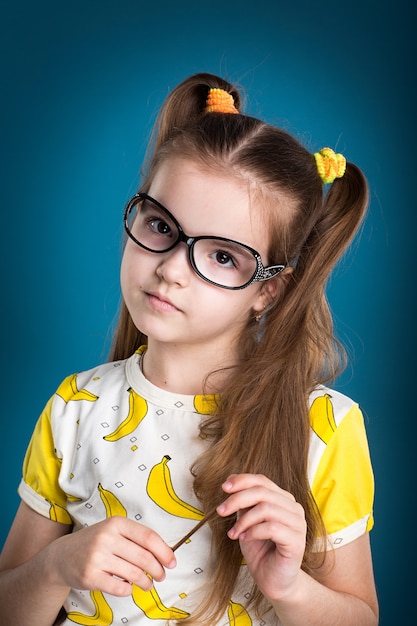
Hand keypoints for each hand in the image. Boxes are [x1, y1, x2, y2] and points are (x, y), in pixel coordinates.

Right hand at [49, 516, 175, 595]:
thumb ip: (136, 538)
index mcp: (116, 523)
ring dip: (146, 582)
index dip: (164, 551)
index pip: (148, 537)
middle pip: (144, 557)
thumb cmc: (95, 543)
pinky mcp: (90, 576)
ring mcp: (97, 557)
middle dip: (158, 570)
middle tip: (162, 576)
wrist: (62, 556)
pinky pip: (119, 588)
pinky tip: (129, 588)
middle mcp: (106, 538)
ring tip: (148, 584)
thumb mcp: (113, 531)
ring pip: (134, 574)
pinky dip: (129, 590)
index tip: (172, 562)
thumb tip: (165, 554)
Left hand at [216, 474, 306, 600]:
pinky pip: (271, 528)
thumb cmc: (261, 550)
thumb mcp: (247, 521)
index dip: (242, 480)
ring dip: (244, 520)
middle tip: (221, 511)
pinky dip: (253, 532)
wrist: (273, 581)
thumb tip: (230, 481)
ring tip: (233, 533)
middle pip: (262, 492)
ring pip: (266, 508)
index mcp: (283, 499)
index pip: (262, 480)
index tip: (224, 488)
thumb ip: (243, 502)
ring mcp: (298, 524)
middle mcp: (293, 508)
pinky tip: (245, 539)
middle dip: (237, 500)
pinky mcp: (297, 541)